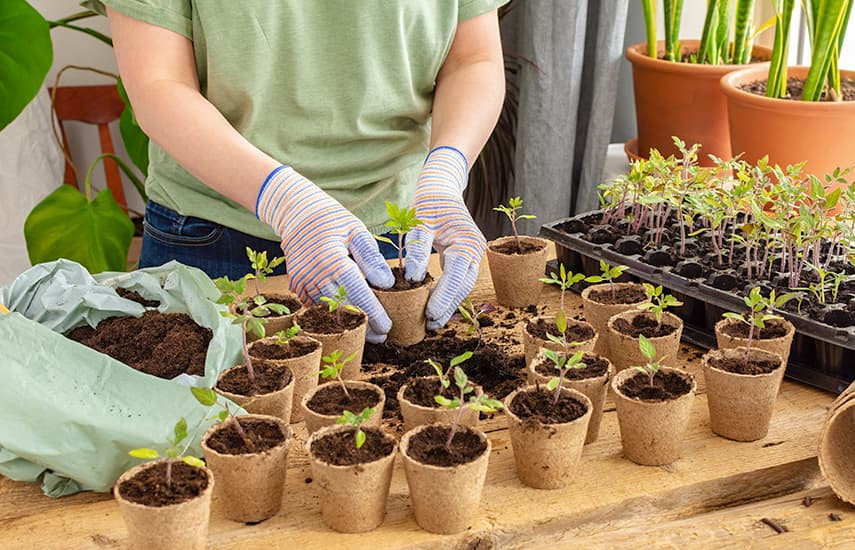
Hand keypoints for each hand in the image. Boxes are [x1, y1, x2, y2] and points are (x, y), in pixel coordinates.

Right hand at [257, 166, 393, 342]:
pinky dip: (331, 314)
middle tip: (381, 336)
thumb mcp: (356, 231)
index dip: (373, 313)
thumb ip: (372, 258)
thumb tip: (387, 284)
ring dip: (347, 323)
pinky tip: (346, 320)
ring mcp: (302, 282)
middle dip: (362, 325)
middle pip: (342, 308)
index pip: (357, 294)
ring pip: (327, 311)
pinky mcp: (296, 285)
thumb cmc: (332, 220)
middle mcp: (314, 274)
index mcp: (332, 260)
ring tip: (367, 333)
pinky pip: (315, 306)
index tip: (387, 327)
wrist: (296, 213)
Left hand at [406, 146, 485, 329]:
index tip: (430, 314)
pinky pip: (459, 280)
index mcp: (467, 241)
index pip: (457, 275)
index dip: (444, 297)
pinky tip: (436, 308)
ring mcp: (473, 254)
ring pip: (463, 286)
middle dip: (448, 306)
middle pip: (463, 285)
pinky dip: (448, 294)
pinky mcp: (465, 257)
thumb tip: (413, 278)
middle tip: (430, 325)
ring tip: (432, 323)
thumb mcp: (419, 220)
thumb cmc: (430, 201)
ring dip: (449, 304)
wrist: (442, 187)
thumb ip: (417, 248)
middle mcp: (475, 250)